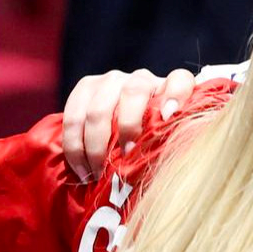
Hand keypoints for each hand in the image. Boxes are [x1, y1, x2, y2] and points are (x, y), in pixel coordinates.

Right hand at [61, 68, 195, 181]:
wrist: (126, 123)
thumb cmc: (153, 136)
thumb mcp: (168, 138)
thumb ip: (170, 140)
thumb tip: (162, 156)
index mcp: (170, 86)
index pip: (180, 81)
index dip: (175, 96)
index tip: (168, 117)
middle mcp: (141, 78)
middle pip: (133, 93)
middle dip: (128, 128)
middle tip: (126, 157)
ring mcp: (111, 79)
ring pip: (98, 111)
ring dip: (95, 147)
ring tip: (98, 174)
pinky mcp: (86, 86)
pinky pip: (73, 117)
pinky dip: (74, 147)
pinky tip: (81, 169)